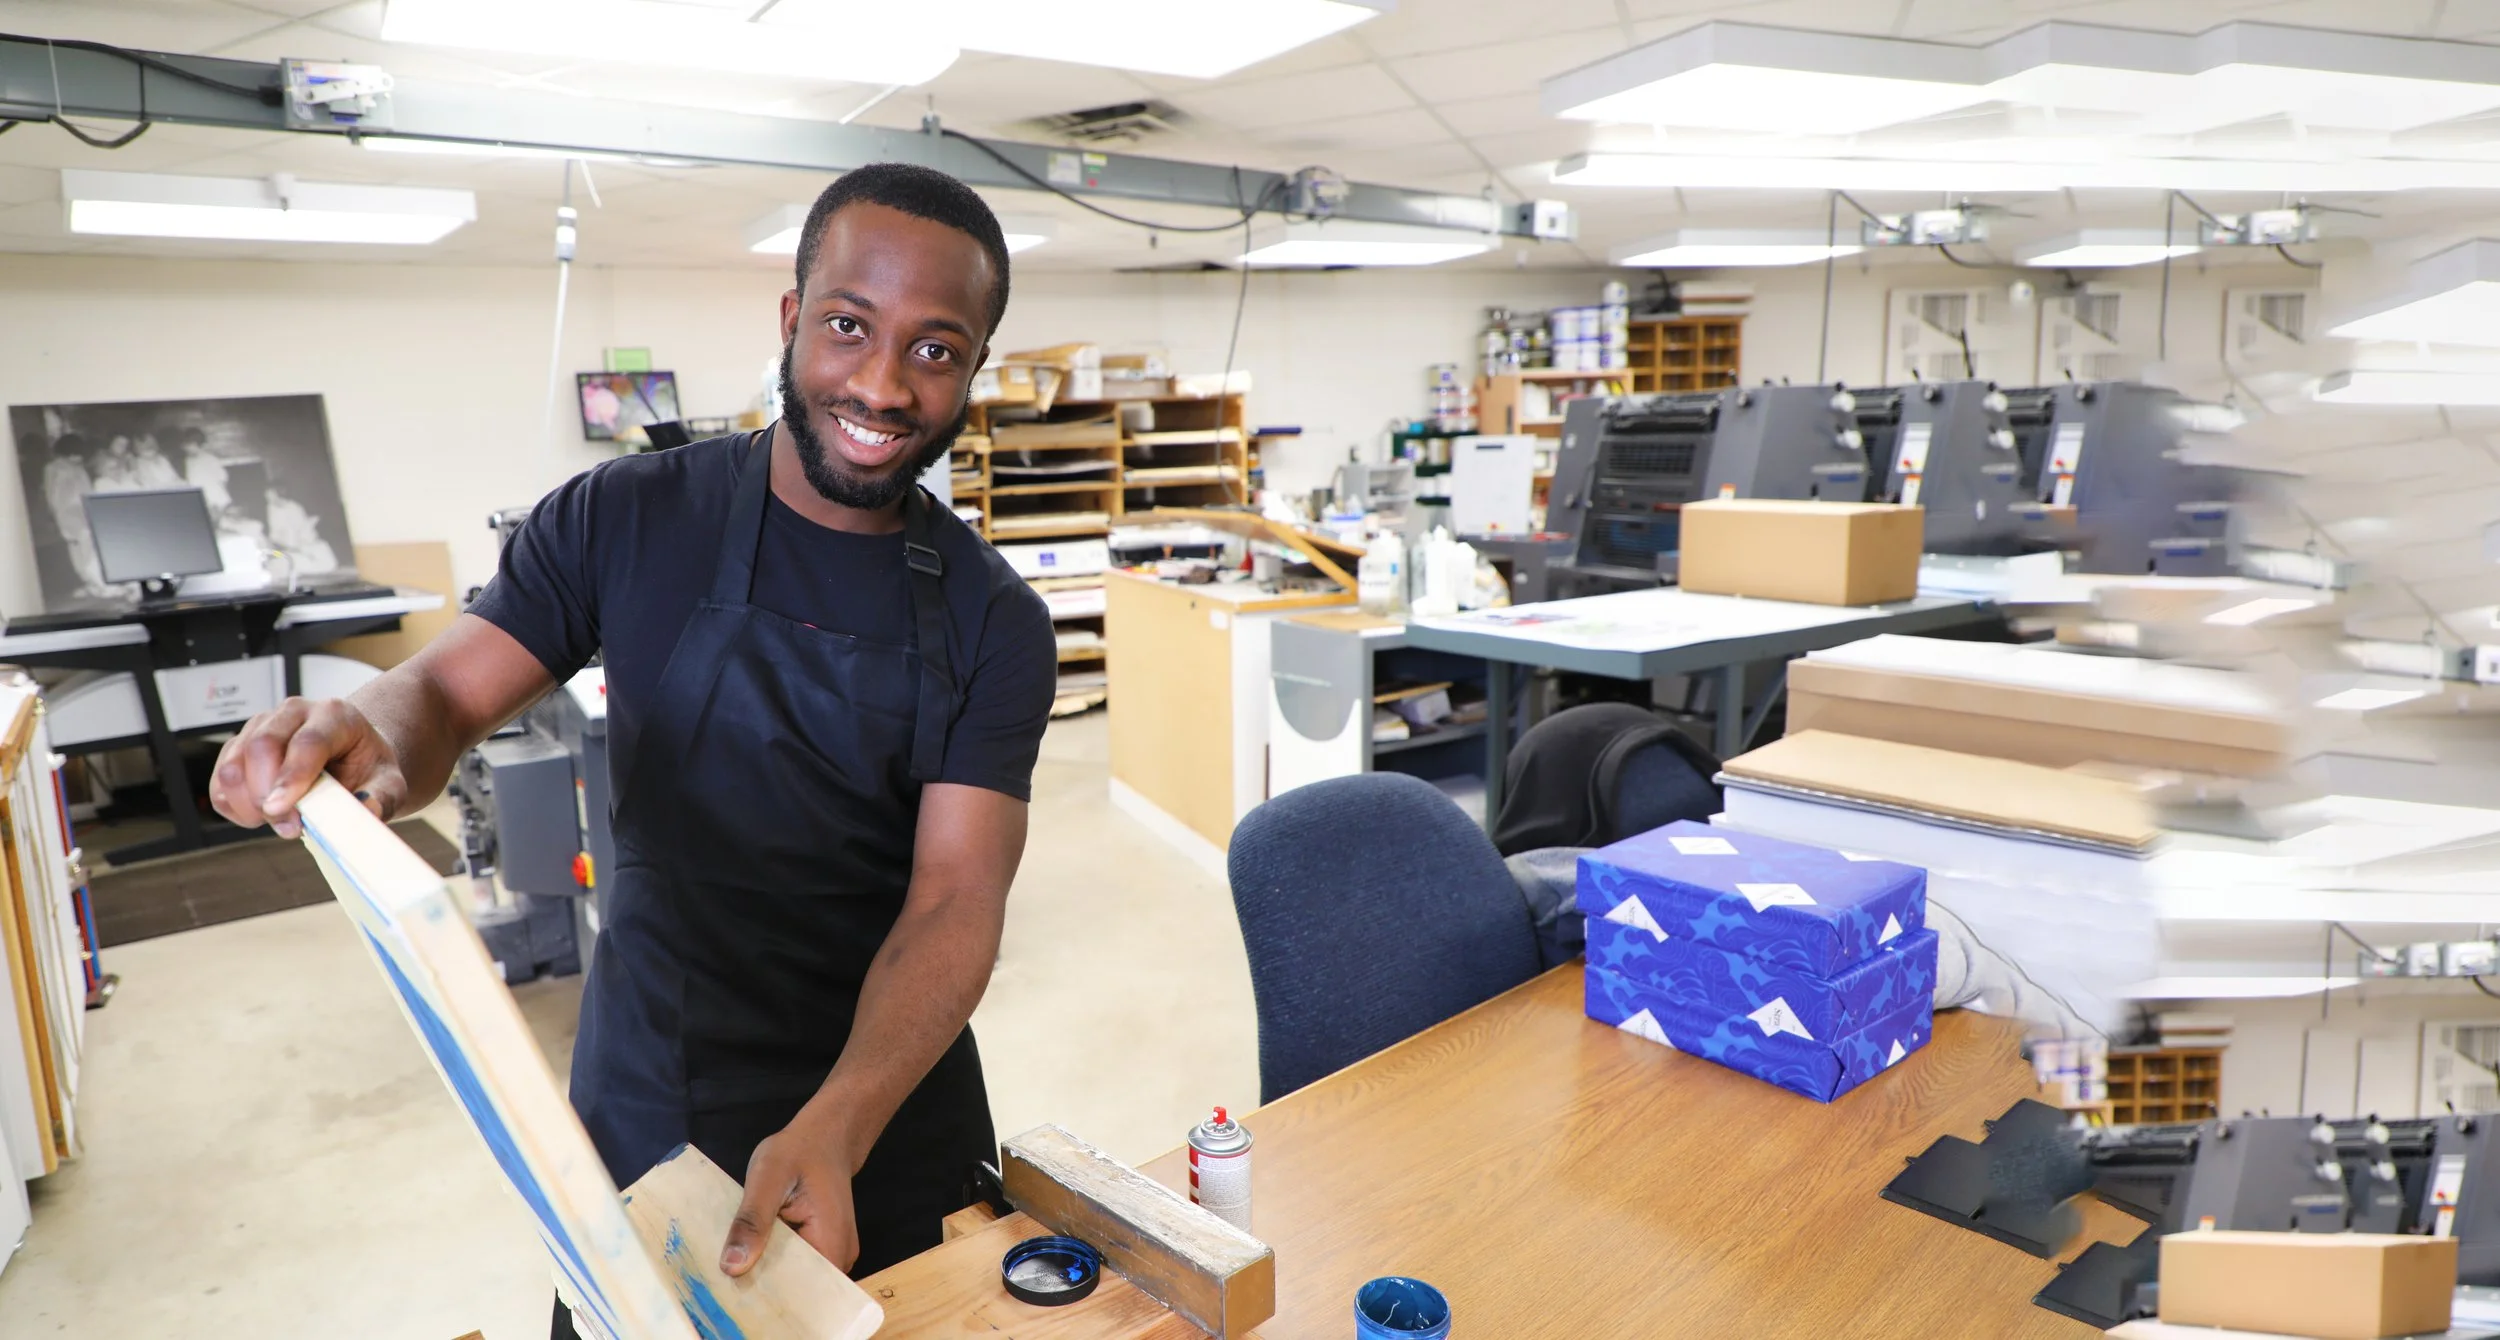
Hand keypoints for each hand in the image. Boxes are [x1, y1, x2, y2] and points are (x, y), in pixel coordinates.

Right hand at [208, 697, 404, 837]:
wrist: (351, 758)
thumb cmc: (368, 768)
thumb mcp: (389, 782)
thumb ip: (382, 797)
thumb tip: (366, 810)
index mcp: (335, 715)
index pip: (307, 742)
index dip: (291, 777)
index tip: (281, 810)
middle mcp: (293, 713)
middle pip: (262, 746)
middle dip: (267, 794)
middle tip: (288, 826)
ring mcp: (261, 727)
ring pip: (233, 763)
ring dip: (247, 803)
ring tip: (278, 822)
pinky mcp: (239, 747)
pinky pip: (221, 779)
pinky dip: (233, 805)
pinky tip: (259, 815)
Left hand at [723, 1111, 861, 1276]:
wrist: (825, 1134)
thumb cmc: (800, 1151)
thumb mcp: (768, 1178)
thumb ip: (752, 1221)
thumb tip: (731, 1266)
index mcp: (831, 1244)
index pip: (800, 1288)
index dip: (766, 1291)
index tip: (734, 1284)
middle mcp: (838, 1257)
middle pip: (796, 1286)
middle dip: (762, 1280)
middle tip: (726, 1271)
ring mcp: (832, 1254)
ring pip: (794, 1275)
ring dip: (766, 1269)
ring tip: (737, 1258)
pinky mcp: (822, 1247)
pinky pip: (795, 1263)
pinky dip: (773, 1258)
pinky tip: (752, 1249)